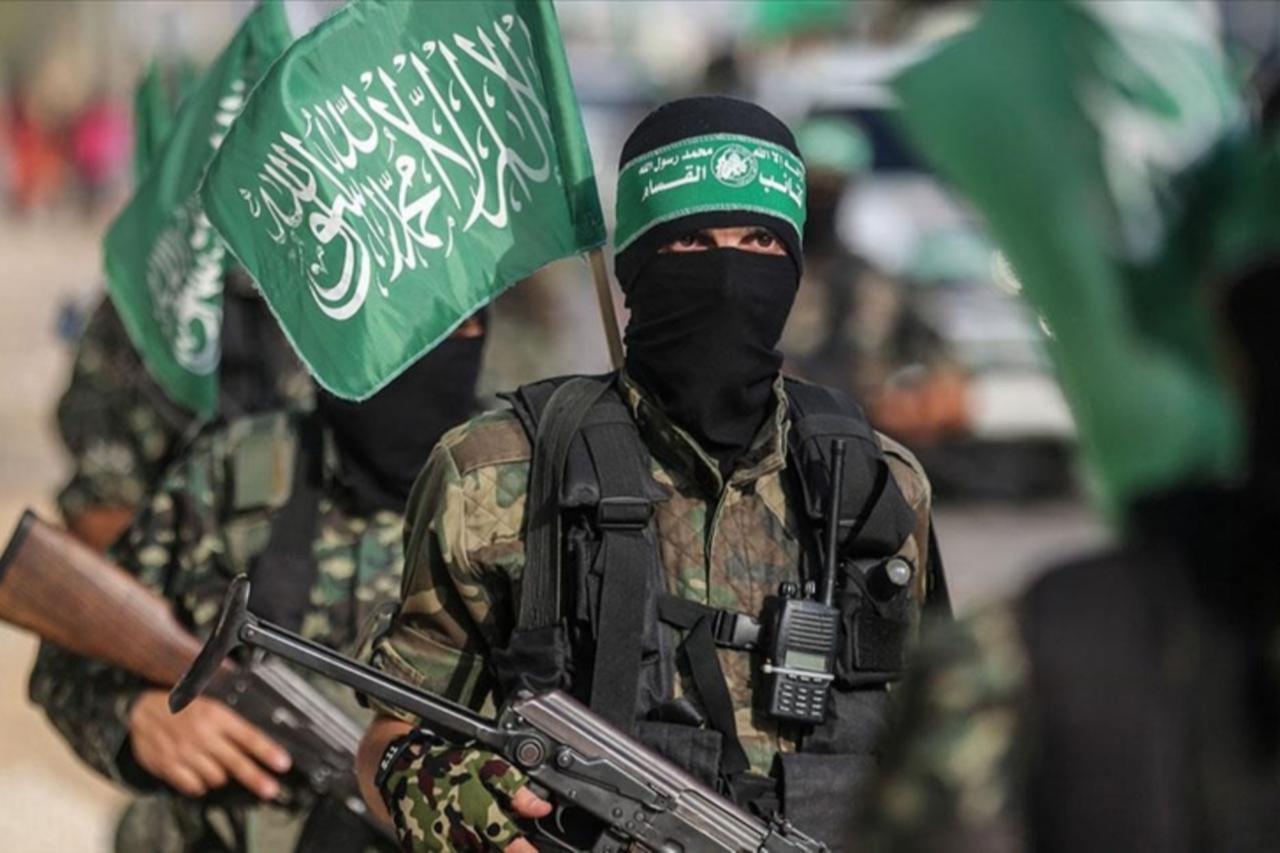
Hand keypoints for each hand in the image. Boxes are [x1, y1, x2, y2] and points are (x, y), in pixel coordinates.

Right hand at [127, 690, 291, 799]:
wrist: (141, 711)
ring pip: (216, 778)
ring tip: (217, 764)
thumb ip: (232, 721)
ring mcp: (185, 753)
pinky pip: (194, 786)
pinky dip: (200, 784)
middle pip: (236, 762)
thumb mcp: (211, 704)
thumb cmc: (180, 706)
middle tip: (270, 789)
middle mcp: (202, 736)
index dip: (267, 752)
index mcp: (216, 716)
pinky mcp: (169, 767)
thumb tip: (259, 736)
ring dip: (221, 775)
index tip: (282, 763)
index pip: (248, 736)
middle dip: (256, 778)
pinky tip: (199, 772)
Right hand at [379, 735, 551, 851]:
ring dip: (481, 848)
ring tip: (480, 835)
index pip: (507, 839)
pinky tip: (465, 841)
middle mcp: (459, 831)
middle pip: (488, 852)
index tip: (532, 852)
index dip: (523, 850)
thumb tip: (544, 808)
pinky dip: (460, 848)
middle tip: (499, 835)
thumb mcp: (486, 766)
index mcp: (477, 809)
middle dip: (499, 848)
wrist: (405, 770)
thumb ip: (515, 789)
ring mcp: (439, 845)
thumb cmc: (449, 765)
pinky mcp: (422, 851)